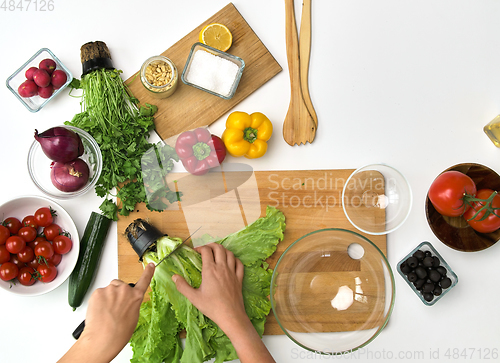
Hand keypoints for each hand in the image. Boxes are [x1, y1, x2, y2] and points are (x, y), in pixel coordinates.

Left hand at [58, 263, 154, 362]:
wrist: (103, 339)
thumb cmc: (118, 333)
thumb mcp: (133, 317)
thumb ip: (132, 304)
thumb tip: (126, 302)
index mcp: (136, 297)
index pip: (144, 280)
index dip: (148, 272)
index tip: (150, 265)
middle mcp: (124, 290)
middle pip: (119, 285)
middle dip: (116, 294)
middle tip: (113, 308)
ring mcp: (111, 289)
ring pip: (108, 289)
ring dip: (107, 297)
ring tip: (105, 312)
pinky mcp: (98, 292)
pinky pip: (99, 293)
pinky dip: (98, 301)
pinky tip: (99, 311)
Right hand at [172, 243, 274, 362]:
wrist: (230, 315)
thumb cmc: (211, 307)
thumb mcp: (194, 297)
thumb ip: (182, 286)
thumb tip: (174, 276)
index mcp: (210, 270)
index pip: (206, 251)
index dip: (200, 248)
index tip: (195, 252)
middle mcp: (222, 267)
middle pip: (219, 248)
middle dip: (211, 245)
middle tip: (205, 249)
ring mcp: (232, 272)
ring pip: (230, 253)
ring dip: (223, 250)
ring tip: (217, 253)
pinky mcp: (239, 278)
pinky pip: (239, 263)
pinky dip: (234, 259)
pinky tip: (231, 262)